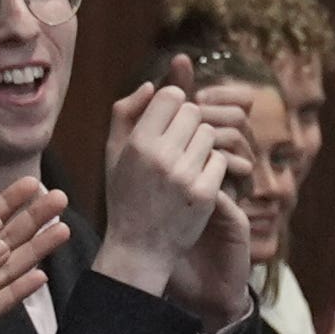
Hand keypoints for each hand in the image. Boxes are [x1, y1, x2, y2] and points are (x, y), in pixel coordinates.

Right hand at [94, 77, 242, 326]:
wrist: (139, 248)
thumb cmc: (125, 195)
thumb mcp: (114, 153)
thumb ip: (125, 113)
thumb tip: (153, 85)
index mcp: (137, 143)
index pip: (171, 96)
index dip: (172, 104)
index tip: (168, 120)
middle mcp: (161, 157)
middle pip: (194, 112)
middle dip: (189, 123)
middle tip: (179, 143)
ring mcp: (186, 176)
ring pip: (209, 135)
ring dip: (201, 144)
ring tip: (186, 162)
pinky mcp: (206, 194)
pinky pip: (220, 160)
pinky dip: (212, 167)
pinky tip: (197, 180)